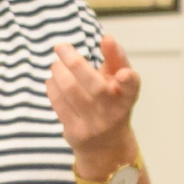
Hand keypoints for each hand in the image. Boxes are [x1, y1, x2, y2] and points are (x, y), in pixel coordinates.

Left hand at [49, 34, 146, 176]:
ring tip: (55, 64)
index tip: (123, 73)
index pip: (132, 87)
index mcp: (127, 97)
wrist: (105, 145)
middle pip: (94, 85)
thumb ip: (115, 58)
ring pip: (72, 91)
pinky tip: (52, 79)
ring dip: (59, 72)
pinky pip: (59, 104)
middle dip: (75, 62)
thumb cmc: (112, 101)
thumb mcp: (119, 81)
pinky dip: (52, 86)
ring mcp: (94, 125)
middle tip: (61, 46)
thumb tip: (107, 38)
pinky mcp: (76, 133)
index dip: (128, 80)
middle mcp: (113, 112)